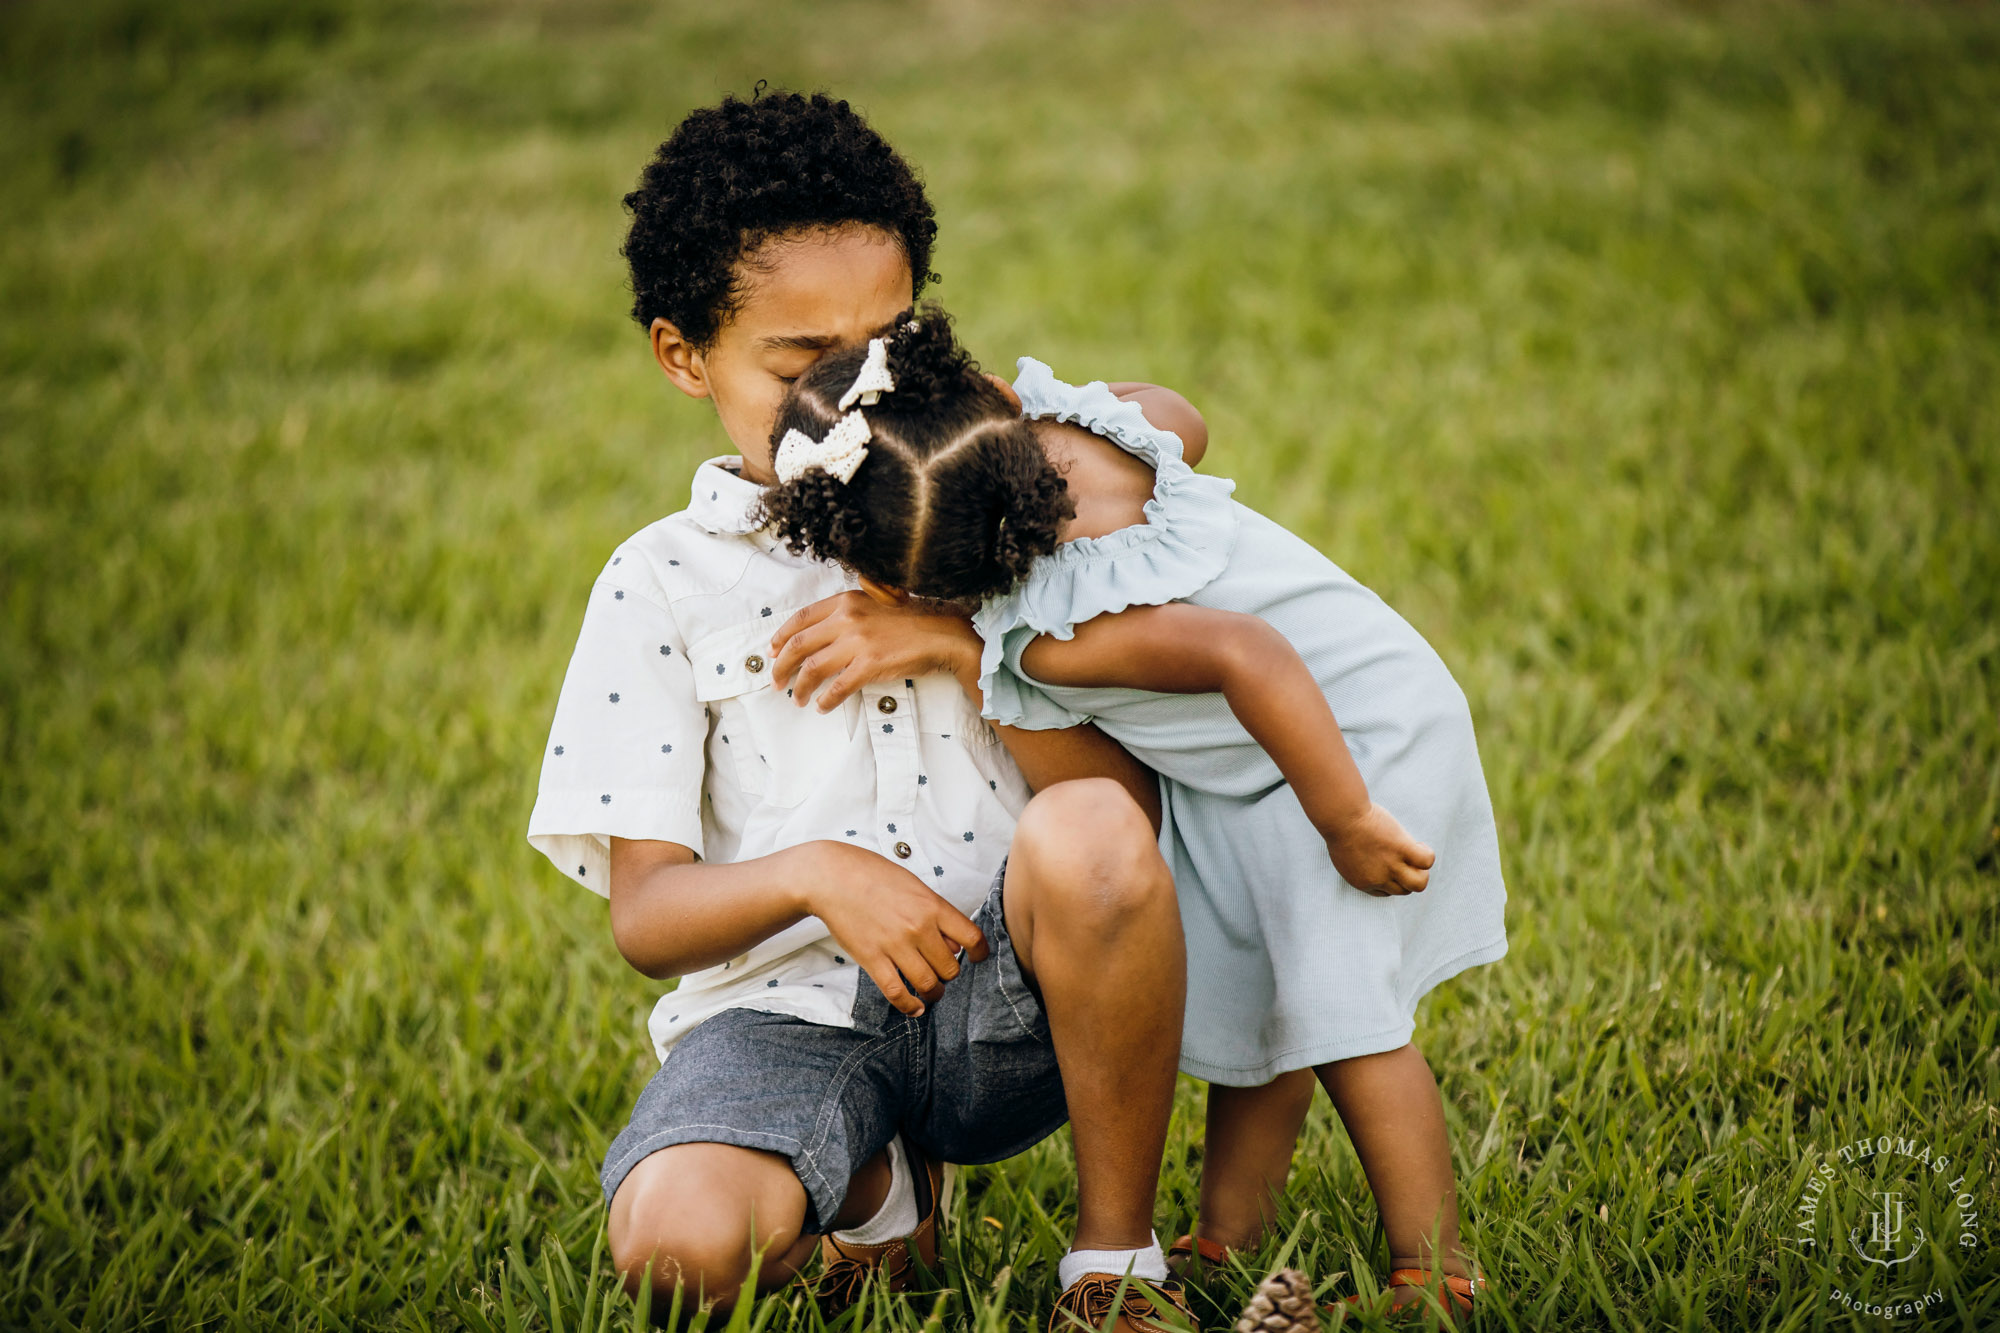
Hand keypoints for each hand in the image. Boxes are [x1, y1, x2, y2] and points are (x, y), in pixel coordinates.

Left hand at [769, 590, 981, 710]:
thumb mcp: (876, 603)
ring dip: (799, 686)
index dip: (780, 637)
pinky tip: (821, 706)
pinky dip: (825, 700)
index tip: (771, 652)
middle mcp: (847, 618)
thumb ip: (848, 611)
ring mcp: (858, 642)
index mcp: (846, 601)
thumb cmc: (911, 621)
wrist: (942, 634)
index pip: (800, 618)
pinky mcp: (870, 664)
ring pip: (813, 668)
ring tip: (796, 698)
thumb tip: (821, 632)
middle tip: (776, 681)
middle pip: (799, 644)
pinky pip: (838, 687)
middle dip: (781, 666)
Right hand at [801, 841, 990, 1014]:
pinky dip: (910, 1006)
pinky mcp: (872, 959)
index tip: (977, 958)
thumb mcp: (915, 886)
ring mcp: (895, 945)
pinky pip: (897, 993)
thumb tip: (954, 945)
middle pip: (951, 967)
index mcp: (933, 906)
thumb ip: (936, 913)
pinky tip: (915, 1008)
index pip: (972, 938)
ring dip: (934, 993)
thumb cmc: (874, 876)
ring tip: (932, 991)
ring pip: (928, 984)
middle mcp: (918, 927)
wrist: (833, 877)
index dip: (980, 953)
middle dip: (951, 974)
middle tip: (943, 971)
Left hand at [1324, 802, 1435, 896]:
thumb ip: (1357, 863)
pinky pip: (1426, 861)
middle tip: (1404, 858)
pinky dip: (1427, 853)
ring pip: (1418, 884)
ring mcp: (1391, 866)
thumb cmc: (1339, 829)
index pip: (1386, 892)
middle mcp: (1379, 879)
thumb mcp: (1343, 854)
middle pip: (1404, 891)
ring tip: (1414, 854)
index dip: (1393, 880)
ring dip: (1421, 872)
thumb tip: (1370, 859)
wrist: (1340, 818)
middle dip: (1408, 877)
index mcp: (1363, 882)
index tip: (1392, 863)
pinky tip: (1418, 843)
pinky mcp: (1401, 849)